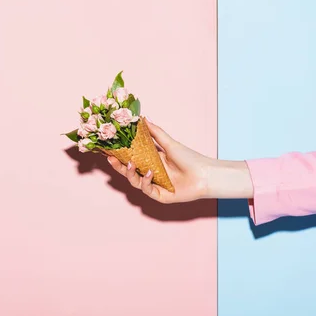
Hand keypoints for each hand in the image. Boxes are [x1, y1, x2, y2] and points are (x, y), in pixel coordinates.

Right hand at [106, 119, 253, 202]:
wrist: (205, 173)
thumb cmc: (190, 158)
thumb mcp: (169, 143)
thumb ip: (156, 132)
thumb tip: (144, 119)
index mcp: (152, 162)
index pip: (131, 159)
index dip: (120, 156)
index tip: (110, 150)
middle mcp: (151, 174)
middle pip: (129, 172)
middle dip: (118, 166)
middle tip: (111, 159)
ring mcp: (155, 186)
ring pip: (135, 182)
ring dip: (130, 173)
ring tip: (129, 164)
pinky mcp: (160, 196)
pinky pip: (147, 190)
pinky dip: (145, 181)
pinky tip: (148, 173)